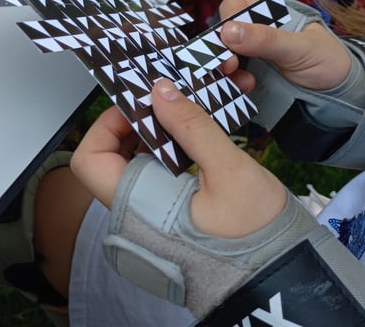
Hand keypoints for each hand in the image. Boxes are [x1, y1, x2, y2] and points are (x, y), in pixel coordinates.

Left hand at [71, 78, 285, 237]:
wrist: (274, 273)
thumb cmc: (255, 233)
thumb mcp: (229, 171)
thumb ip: (193, 128)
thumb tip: (161, 92)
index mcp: (137, 207)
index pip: (90, 160)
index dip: (106, 125)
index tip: (138, 106)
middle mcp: (134, 214)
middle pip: (110, 157)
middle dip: (134, 123)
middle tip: (165, 103)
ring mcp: (149, 215)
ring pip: (132, 163)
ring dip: (153, 134)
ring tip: (182, 116)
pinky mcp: (166, 213)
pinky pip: (153, 174)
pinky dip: (166, 150)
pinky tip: (191, 139)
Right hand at [218, 0, 350, 90]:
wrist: (339, 93)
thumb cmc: (325, 60)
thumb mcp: (299, 48)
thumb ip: (265, 38)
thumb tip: (227, 31)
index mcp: (265, 14)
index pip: (232, 8)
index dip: (225, 23)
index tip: (228, 44)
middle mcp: (252, 34)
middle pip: (220, 36)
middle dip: (220, 53)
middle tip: (230, 68)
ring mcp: (248, 57)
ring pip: (221, 60)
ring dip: (225, 72)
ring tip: (245, 83)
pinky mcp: (247, 79)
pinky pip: (228, 80)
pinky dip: (230, 85)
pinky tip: (246, 90)